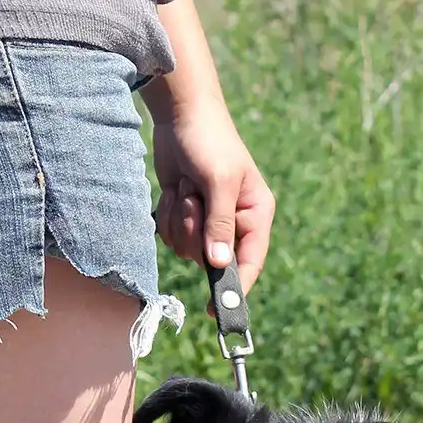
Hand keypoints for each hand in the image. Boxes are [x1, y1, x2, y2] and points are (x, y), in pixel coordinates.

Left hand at [150, 95, 275, 295]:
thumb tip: (220, 265)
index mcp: (256, 213)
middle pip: (210, 259)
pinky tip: (174, 189)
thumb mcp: (218, 181)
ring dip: (179, 220)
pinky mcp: (184, 214)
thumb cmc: (208, 140)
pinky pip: (171, 236)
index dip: (236, 287)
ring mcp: (206, 220)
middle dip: (194, 233)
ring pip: (185, 249)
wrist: (180, 114)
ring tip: (185, 188)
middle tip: (193, 200)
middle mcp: (234, 221)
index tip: (217, 309)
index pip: (251, 261)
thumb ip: (220, 224)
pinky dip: (167, 214)